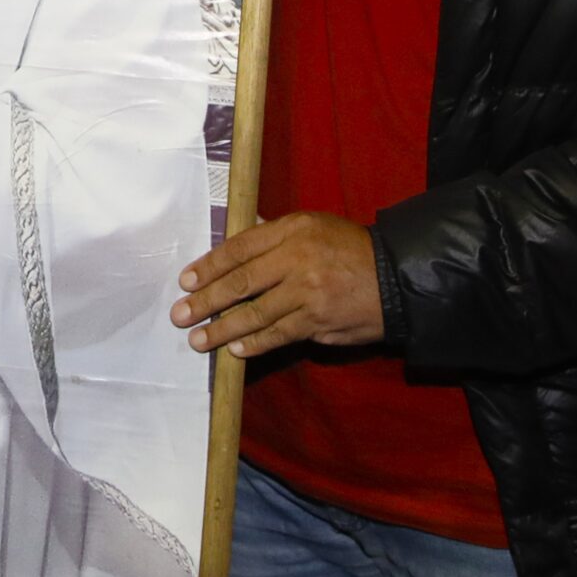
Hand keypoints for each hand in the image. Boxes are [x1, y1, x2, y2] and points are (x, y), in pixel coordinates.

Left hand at [171, 212, 383, 356]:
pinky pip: (279, 335)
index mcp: (292, 230)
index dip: (209, 266)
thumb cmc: (348, 249)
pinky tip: (235, 349)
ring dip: (222, 330)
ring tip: (199, 339)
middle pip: (240, 283)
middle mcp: (298, 260)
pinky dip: (254, 343)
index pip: (239, 249)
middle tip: (180, 314)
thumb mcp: (312, 227)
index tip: (185, 281)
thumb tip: (231, 249)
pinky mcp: (319, 322)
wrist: (396, 278)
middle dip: (205, 301)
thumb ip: (272, 238)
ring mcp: (308, 293)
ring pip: (255, 314)